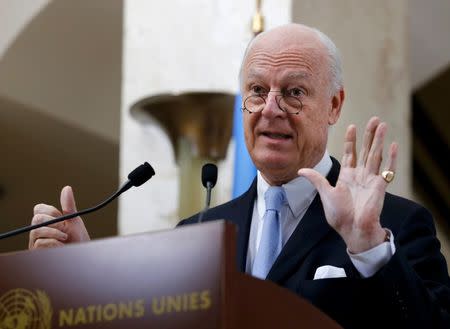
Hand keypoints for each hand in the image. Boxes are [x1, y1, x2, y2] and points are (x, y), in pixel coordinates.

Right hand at [29, 186, 89, 248]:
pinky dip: (54, 243)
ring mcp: (36, 242)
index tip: (61, 217)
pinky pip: (40, 243)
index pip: (39, 209)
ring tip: (65, 238)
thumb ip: (69, 205)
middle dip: (52, 222)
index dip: (50, 211)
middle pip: (36, 219)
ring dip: (55, 233)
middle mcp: (39, 230)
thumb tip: (67, 188)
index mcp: (47, 221)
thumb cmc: (77, 239)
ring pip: (37, 231)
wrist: (81, 254)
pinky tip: (61, 246)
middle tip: (64, 228)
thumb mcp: (74, 220)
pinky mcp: (37, 252)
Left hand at [298, 117, 397, 252]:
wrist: (352, 230)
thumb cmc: (339, 215)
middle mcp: (360, 175)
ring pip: (375, 155)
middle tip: (374, 119)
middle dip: (369, 135)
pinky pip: (387, 169)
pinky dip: (391, 158)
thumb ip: (316, 179)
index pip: (350, 153)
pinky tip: (393, 145)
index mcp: (346, 176)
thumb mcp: (325, 193)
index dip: (351, 140)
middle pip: (365, 150)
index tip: (352, 126)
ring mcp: (370, 179)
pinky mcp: (379, 186)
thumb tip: (301, 169)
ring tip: (382, 125)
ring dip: (379, 140)